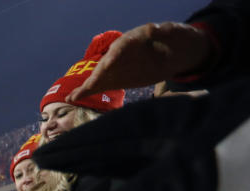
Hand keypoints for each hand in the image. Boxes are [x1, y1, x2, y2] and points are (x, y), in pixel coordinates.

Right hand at [69, 22, 212, 100]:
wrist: (179, 51)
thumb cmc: (177, 40)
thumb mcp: (175, 32)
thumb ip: (164, 31)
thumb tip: (153, 29)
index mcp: (133, 40)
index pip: (121, 47)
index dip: (114, 56)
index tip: (109, 64)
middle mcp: (121, 54)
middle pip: (106, 64)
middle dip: (97, 75)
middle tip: (89, 86)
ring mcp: (118, 67)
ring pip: (99, 76)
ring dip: (87, 87)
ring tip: (73, 97)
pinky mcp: (116, 78)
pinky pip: (100, 85)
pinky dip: (87, 91)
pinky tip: (73, 98)